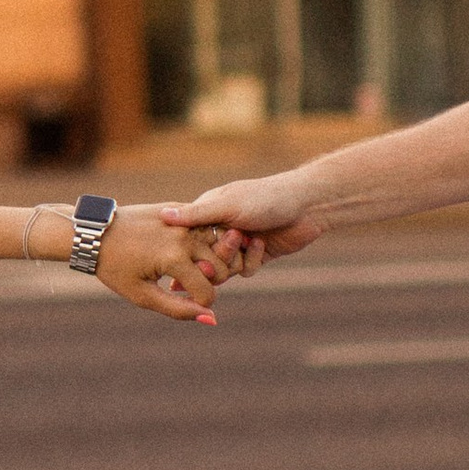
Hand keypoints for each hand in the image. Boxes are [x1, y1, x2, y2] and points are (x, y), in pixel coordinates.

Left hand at [101, 208, 256, 323]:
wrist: (94, 232)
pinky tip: (185, 248)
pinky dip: (202, 240)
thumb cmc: (115, 268)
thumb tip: (212, 318)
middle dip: (210, 282)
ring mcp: (182, 219)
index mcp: (174, 258)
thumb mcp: (143, 295)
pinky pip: (204, 227)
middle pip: (220, 268)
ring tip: (190, 267)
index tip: (185, 302)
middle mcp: (184, 236)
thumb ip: (179, 309)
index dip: (200, 304)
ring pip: (218, 244)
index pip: (208, 292)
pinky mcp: (178, 207)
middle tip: (188, 284)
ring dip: (211, 259)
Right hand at [167, 172, 323, 254]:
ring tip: (249, 243)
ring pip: (224, 269)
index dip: (188, 254)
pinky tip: (262, 246)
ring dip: (236, 261)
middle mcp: (220, 230)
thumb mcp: (227, 206)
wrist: (306, 205)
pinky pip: (244, 271)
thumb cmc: (265, 198)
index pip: (186, 242)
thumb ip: (196, 215)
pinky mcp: (256, 255)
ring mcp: (239, 244)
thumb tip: (162, 216)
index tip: (193, 259)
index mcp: (208, 214)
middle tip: (230, 249)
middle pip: (204, 260)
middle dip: (216, 260)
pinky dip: (252, 262)